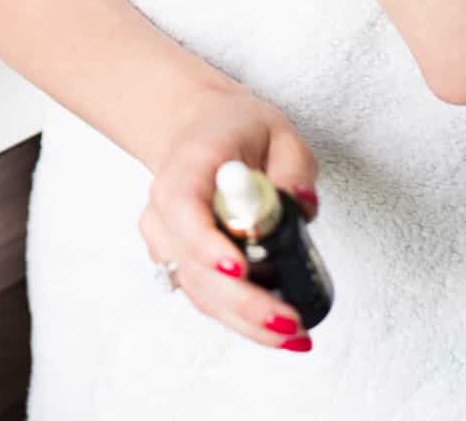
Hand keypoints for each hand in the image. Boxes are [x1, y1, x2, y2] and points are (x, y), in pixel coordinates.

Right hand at [138, 81, 321, 349]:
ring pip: (199, 292)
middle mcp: (164, 209)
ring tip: (294, 335)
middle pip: (193, 265)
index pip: (182, 208)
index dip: (206, 243)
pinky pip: (205, 298)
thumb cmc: (234, 130)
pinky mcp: (178, 263)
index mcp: (186, 167)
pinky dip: (239, 319)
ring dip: (244, 320)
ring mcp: (166, 241)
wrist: (196, 130)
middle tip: (289, 321)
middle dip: (242, 302)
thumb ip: (293, 165)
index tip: (239, 267)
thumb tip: (302, 203)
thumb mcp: (277, 130)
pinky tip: (276, 331)